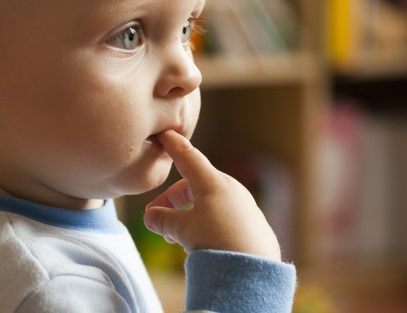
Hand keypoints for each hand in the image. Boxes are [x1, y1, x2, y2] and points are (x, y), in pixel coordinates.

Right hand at [143, 130, 281, 260]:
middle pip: (195, 185)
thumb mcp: (181, 229)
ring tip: (176, 238)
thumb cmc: (216, 243)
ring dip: (189, 215)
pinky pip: (225, 217)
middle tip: (157, 221)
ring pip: (210, 203)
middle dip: (173, 200)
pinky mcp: (254, 226)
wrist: (254, 271)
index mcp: (213, 182)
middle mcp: (232, 189)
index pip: (188, 157)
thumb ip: (163, 219)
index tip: (165, 134)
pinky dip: (208, 224)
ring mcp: (245, 207)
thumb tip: (151, 217)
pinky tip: (202, 245)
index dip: (174, 146)